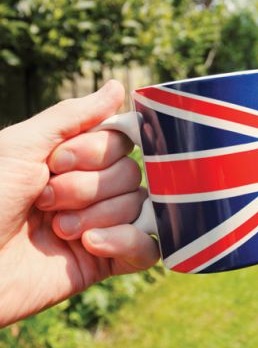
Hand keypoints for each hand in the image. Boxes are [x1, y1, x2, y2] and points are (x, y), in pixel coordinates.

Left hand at [0, 81, 157, 326]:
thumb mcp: (20, 146)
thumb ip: (73, 115)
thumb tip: (118, 87)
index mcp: (69, 160)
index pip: (119, 141)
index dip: (98, 150)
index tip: (56, 162)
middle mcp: (88, 189)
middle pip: (131, 173)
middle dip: (90, 187)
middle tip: (45, 200)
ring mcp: (99, 225)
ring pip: (138, 206)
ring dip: (97, 216)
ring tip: (57, 229)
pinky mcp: (104, 261)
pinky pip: (147, 247)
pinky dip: (127, 242)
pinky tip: (92, 244)